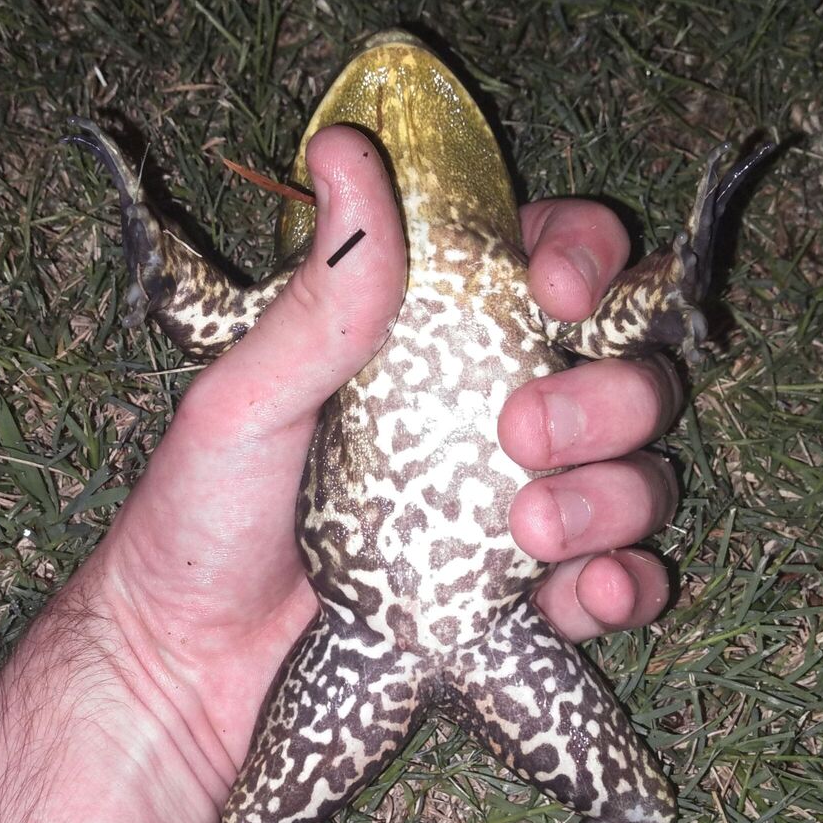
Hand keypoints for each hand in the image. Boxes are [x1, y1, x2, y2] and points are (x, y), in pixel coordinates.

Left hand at [95, 129, 681, 803]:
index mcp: (427, 345)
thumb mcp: (245, 399)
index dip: (585, 259)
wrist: (187, 672)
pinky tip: (587, 593)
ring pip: (636, 477)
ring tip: (532, 530)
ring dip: (615, 494)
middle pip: (622, 373)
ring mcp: (512, 513)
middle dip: (605, 395)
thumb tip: (348, 151)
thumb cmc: (199, 523)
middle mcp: (485, 418)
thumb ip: (318, 296)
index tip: (558, 292)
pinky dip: (625, 587)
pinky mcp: (518, 604)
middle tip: (521, 433)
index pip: (547, 264)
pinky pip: (616, 586)